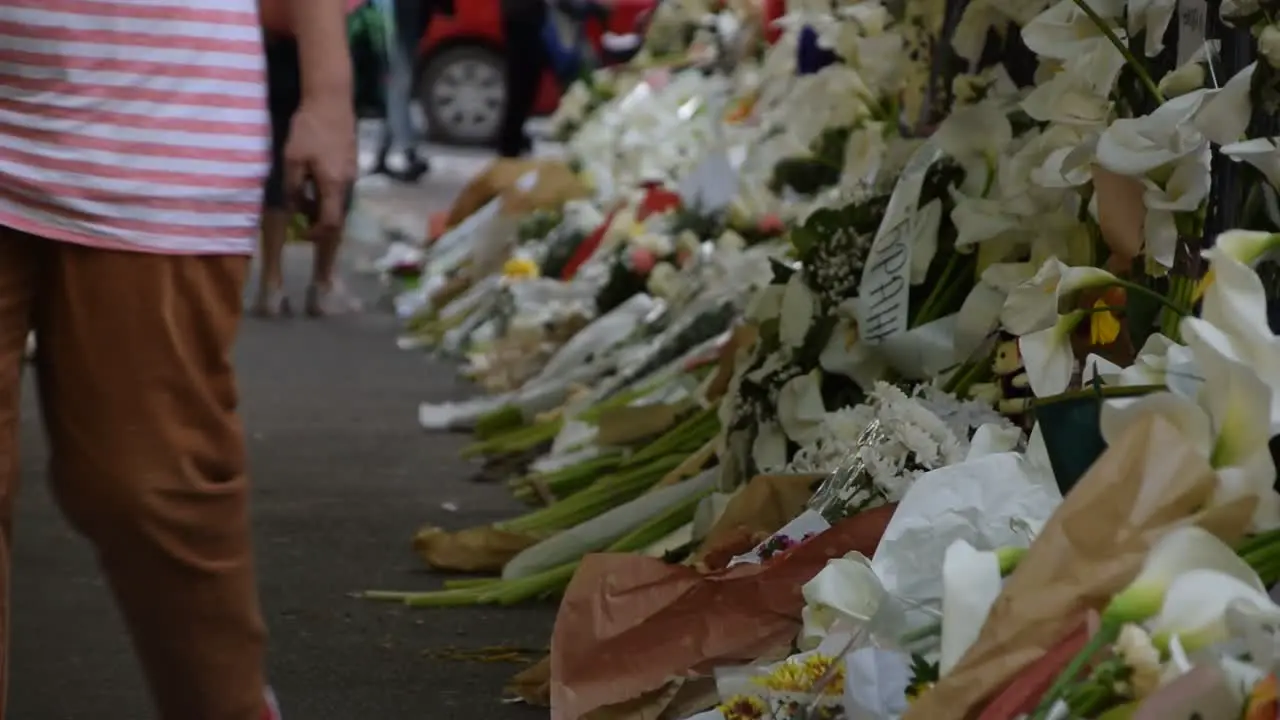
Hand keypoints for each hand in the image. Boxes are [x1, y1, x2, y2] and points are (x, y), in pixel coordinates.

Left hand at [282, 94, 356, 236]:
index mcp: (333, 185)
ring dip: (322, 206)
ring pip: (338, 199)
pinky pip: (340, 187)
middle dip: (319, 221)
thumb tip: (294, 207)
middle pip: (337, 213)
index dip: (317, 234)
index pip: (331, 222)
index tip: (302, 234)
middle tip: (301, 219)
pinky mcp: (352, 162)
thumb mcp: (293, 159)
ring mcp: (352, 172)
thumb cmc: (310, 129)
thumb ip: (293, 187)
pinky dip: (327, 193)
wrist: (331, 101)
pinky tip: (314, 181)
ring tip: (304, 198)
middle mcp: (348, 183)